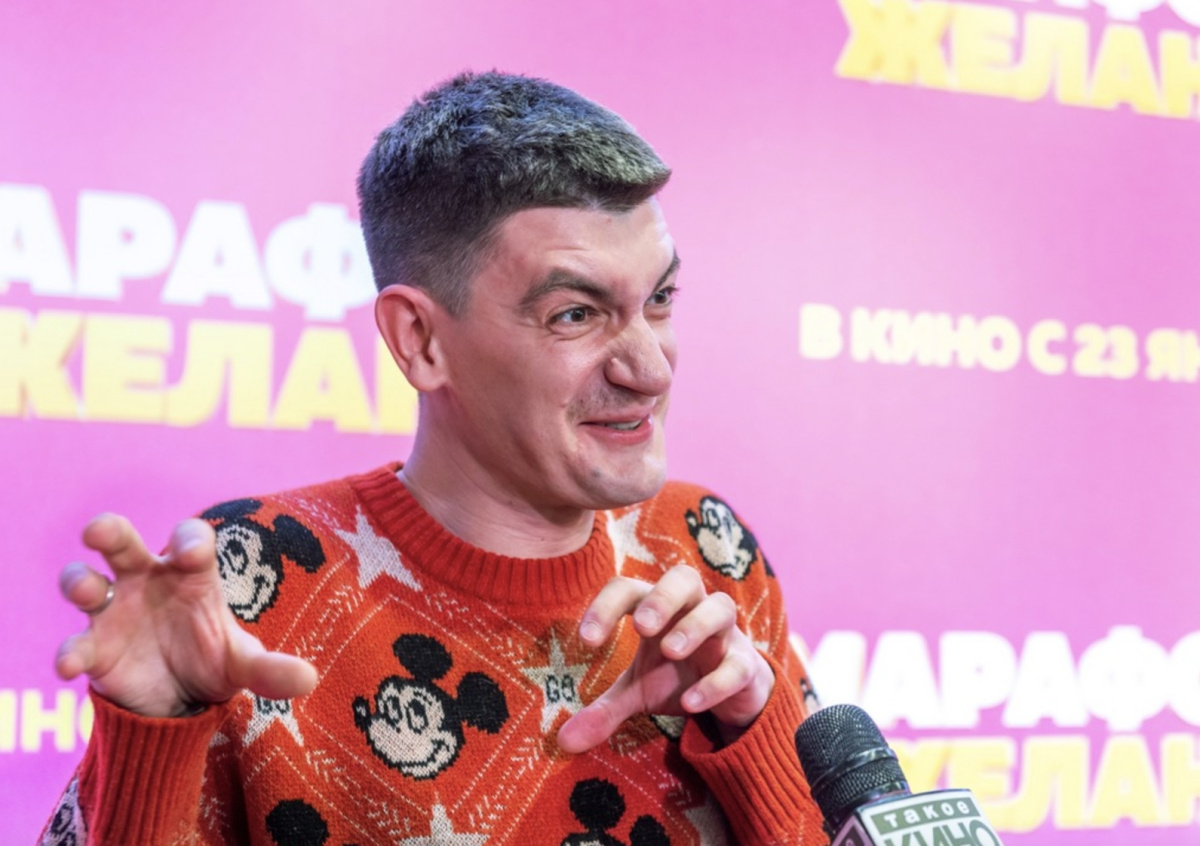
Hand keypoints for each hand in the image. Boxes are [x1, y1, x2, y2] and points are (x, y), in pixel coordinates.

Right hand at [55, 514, 317, 717]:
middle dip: (108, 531)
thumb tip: (310, 680)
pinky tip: (71, 665)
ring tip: (90, 591)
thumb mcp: (243, 664)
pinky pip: (75, 643)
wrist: (179, 701)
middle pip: (121, 542)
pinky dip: (70, 652)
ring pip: (85, 581)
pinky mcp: (94, 648)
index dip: (187, 541)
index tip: (188, 554)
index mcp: (189, 575)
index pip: (188, 540)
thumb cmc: (212, 659)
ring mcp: (114, 611)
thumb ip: (271, 670)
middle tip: (100, 532)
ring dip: (80, 581)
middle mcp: (146, 581)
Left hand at [557, 564, 772, 752]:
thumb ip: (605, 709)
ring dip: (695, 626)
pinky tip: (689, 703)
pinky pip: (737, 664)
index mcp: (658, 608)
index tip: (586, 640)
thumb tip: (564, 742)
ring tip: (670, 651)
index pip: (630, 589)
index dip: (606, 606)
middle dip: (662, 598)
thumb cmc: (678, 675)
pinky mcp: (746, 665)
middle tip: (642, 626)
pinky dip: (715, 681)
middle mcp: (693, 609)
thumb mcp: (639, 691)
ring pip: (720, 607)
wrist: (734, 692)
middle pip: (684, 578)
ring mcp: (725, 634)